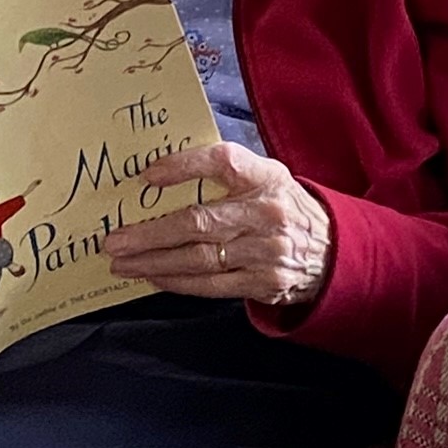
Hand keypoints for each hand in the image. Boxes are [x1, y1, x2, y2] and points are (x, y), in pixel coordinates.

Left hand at [101, 143, 331, 308]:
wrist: (333, 252)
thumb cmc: (282, 207)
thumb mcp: (267, 177)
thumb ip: (227, 173)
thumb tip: (160, 174)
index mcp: (266, 177)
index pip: (222, 161)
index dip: (183, 166)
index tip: (146, 176)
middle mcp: (267, 214)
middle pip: (200, 223)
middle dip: (150, 233)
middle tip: (114, 240)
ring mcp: (267, 252)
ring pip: (199, 259)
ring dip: (155, 262)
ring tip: (123, 261)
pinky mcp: (264, 283)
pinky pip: (211, 285)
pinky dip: (177, 282)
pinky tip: (153, 277)